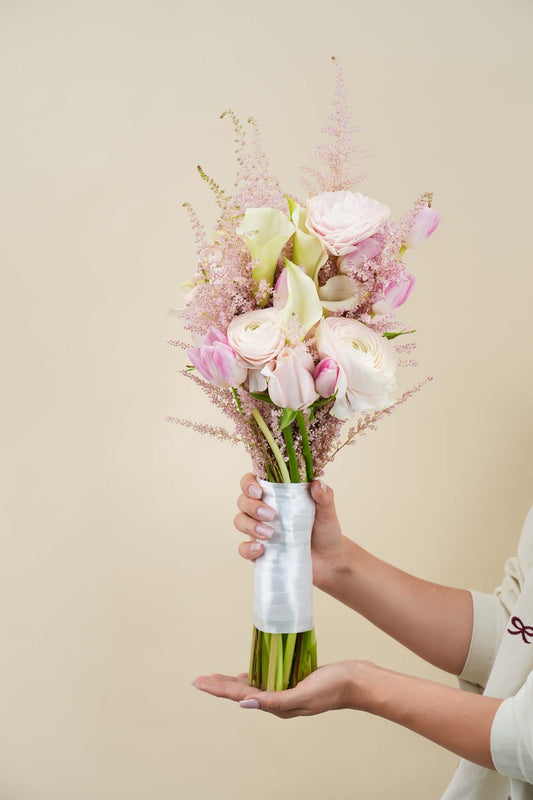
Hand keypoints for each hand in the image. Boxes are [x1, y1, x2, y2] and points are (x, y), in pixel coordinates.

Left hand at [192, 660, 377, 718]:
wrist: (356, 681)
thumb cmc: (333, 687)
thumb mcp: (304, 694)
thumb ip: (276, 701)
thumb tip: (247, 704)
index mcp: (278, 706)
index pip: (241, 696)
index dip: (219, 689)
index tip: (200, 683)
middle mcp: (278, 701)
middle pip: (242, 693)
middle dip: (219, 686)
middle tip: (199, 680)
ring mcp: (285, 691)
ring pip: (252, 686)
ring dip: (232, 682)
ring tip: (214, 678)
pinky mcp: (292, 681)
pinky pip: (267, 679)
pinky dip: (252, 675)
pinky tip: (246, 674)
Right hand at [233, 473, 345, 588]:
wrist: (329, 560)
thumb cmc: (325, 530)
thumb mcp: (327, 512)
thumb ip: (324, 497)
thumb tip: (317, 483)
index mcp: (276, 494)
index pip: (252, 481)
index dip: (249, 483)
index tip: (259, 491)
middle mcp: (263, 509)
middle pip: (243, 501)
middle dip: (252, 506)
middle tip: (271, 515)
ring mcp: (259, 530)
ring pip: (240, 521)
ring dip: (250, 526)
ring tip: (270, 534)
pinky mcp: (260, 551)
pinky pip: (243, 549)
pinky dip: (248, 549)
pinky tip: (261, 549)